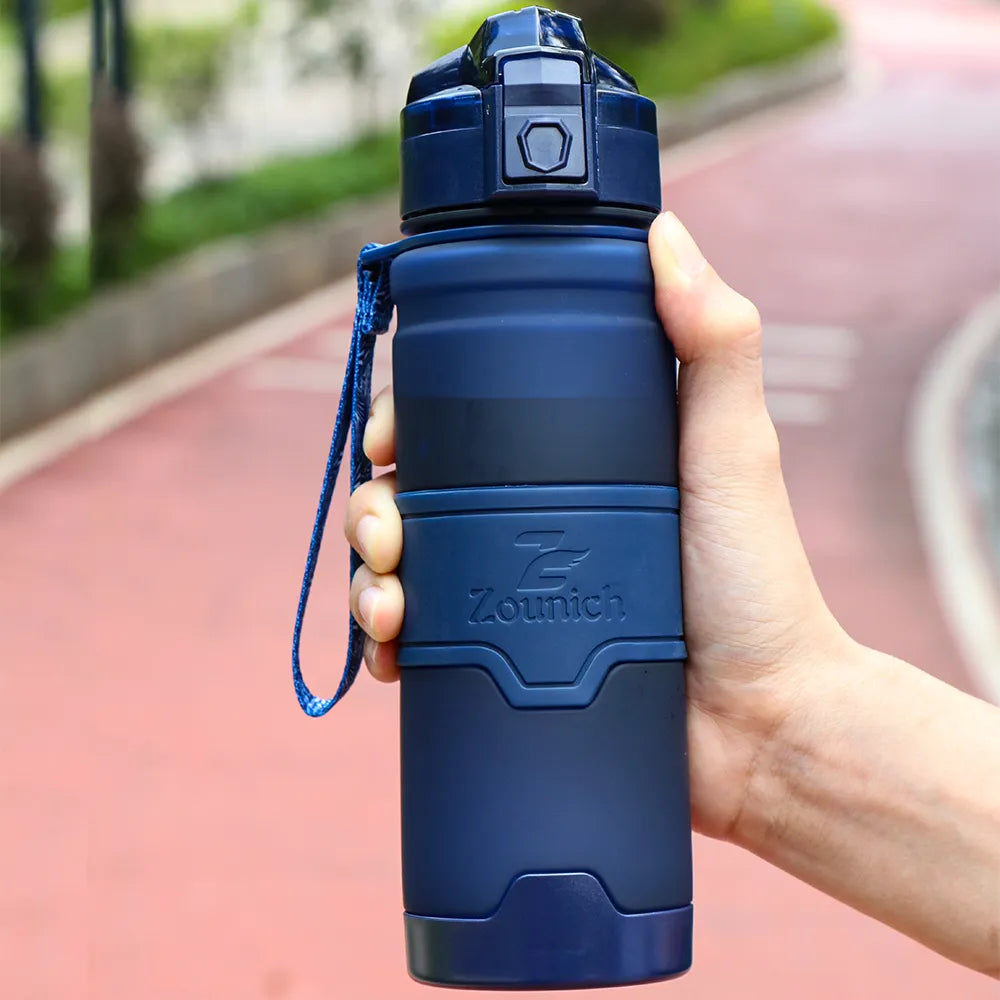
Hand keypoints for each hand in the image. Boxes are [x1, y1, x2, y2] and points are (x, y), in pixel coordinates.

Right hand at [344, 211, 852, 842]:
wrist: (763, 724)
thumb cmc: (755, 583)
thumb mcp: (734, 449)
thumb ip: (714, 343)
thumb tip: (662, 232)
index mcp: (562, 465)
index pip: (459, 425)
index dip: (406, 421)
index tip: (389, 436)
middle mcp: (528, 525)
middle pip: (414, 495)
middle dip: (372, 504)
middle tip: (386, 531)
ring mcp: (512, 598)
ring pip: (403, 568)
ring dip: (365, 574)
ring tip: (386, 601)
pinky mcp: (503, 666)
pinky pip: (420, 646)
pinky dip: (384, 643)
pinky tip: (384, 653)